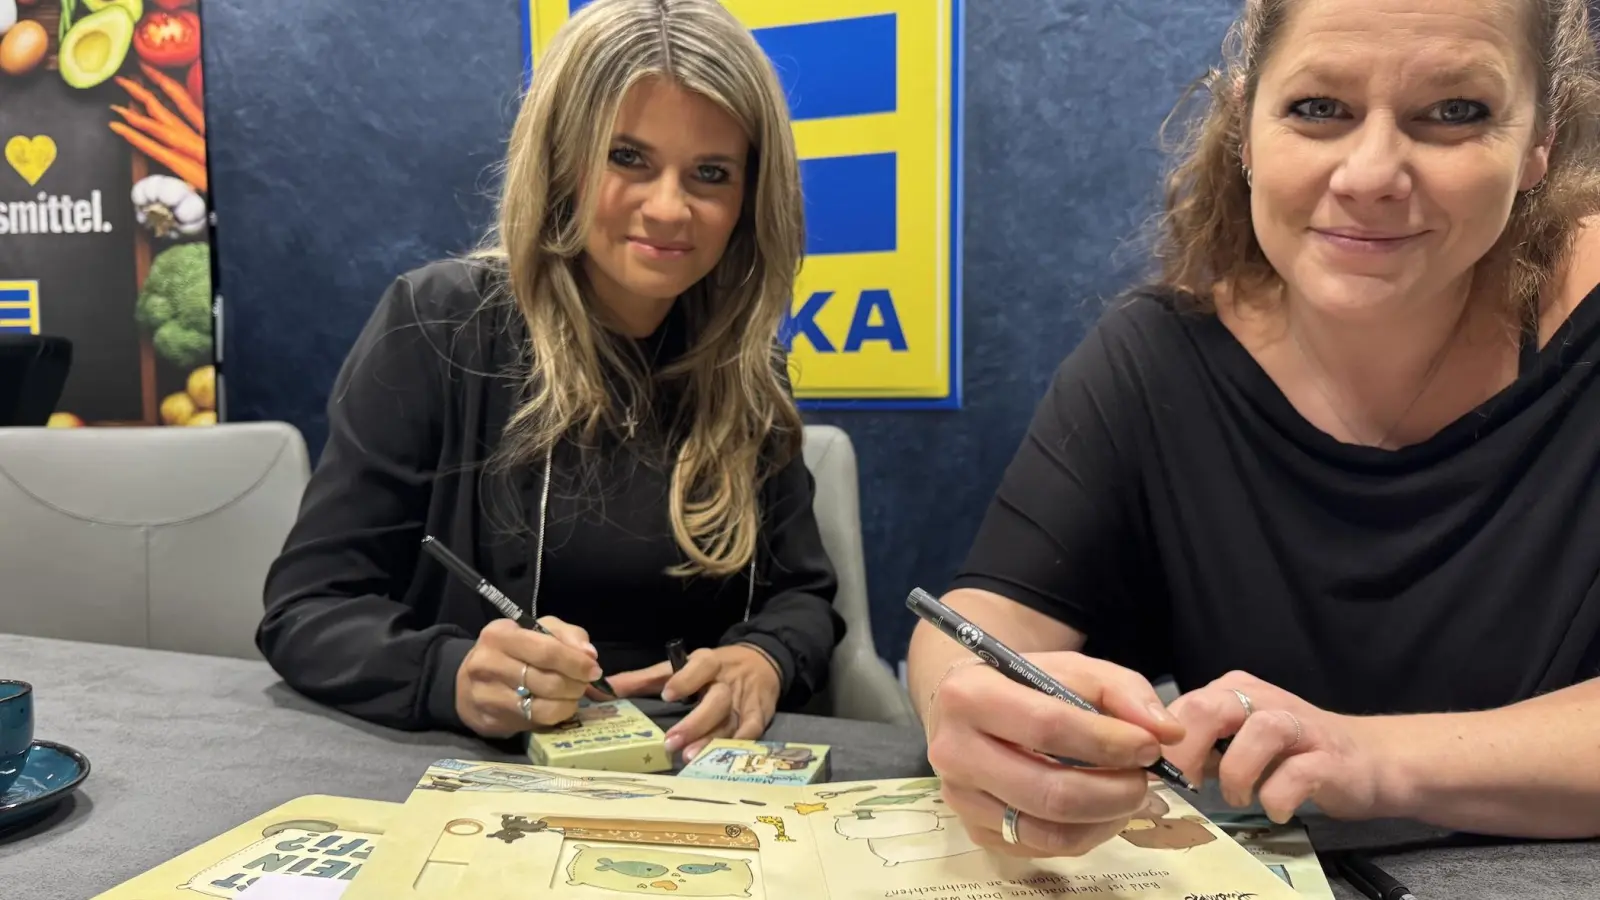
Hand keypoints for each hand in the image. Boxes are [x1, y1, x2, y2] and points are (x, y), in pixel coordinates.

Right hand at [455, 617, 603, 737]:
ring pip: (544, 706)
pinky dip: (556, 714)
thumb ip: (566, 635)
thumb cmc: (511, 652)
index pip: (546, 651)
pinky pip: (535, 722)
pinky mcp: (491, 721)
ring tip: (573, 694)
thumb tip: (589, 655)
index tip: (594, 669)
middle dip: (576, 684)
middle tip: (584, 683)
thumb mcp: (536, 631)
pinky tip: (558, 706)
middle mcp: (487, 664)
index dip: (576, 662)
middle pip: (548, 681)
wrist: (467, 683)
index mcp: (499, 635)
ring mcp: (486, 696)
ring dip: (569, 702)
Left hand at [606, 644, 780, 758]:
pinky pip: (751, 733)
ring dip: (711, 741)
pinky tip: (721, 761)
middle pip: (716, 701)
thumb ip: (643, 679)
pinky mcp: (760, 716)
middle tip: (670, 743)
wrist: (761, 662)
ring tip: (689, 758)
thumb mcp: (680, 666)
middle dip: (694, 723)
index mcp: (708, 663)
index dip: (685, 679)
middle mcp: (727, 682)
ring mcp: (745, 701)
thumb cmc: (711, 669)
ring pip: (731, 722)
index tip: (667, 694)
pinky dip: (738, 746)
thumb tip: (604, 688)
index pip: (700, 667)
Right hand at [924, 652, 1186, 858]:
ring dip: (1106, 817)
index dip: (1108, 742)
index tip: (1150, 746)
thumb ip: (1123, 691)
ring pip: (1049, 829)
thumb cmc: (1026, 684)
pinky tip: (1101, 809)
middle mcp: (953, 751)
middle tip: (1145, 778)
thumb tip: (1166, 733)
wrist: (970, 708)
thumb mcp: (1073, 669)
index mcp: (969, 695)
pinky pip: (1043, 846)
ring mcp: (960, 798)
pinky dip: (1087, 833)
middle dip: (1115, 790)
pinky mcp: (974, 831)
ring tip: (1130, 794)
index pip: (1047, 728)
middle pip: (1049, 791)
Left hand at [1164, 671, 1387, 823]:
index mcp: (1232, 693)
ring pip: (1257, 732)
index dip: (1160, 744)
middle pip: (1209, 708)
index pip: (1180, 707)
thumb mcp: (1236, 743)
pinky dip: (1279, 796)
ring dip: (1237, 773)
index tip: (1153, 778)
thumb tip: (1149, 768)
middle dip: (1186, 752)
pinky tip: (1275, 810)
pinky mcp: (1329, 756)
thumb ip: (1199, 747)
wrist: (1369, 759)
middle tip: (1185, 787)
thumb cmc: (1291, 754)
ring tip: (1238, 798)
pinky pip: (1299, 772)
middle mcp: (1262, 700)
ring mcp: (1299, 725)